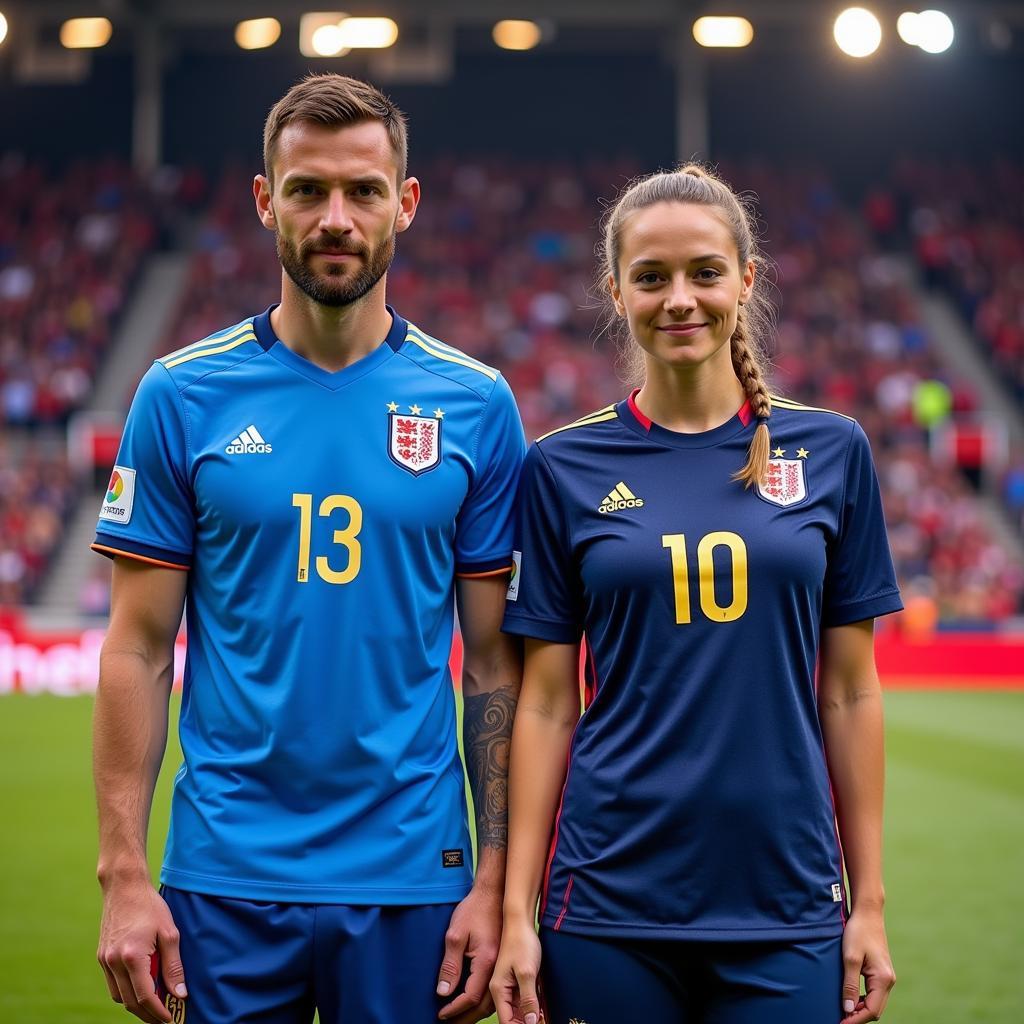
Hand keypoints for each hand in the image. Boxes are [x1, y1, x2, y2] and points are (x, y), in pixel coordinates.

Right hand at [97, 879, 185, 1023]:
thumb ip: (173, 966)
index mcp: (132, 957)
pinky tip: (140, 987)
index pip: (145, 996)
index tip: (170, 1019)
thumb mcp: (169, 933)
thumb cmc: (150, 906)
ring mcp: (104, 960)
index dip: (158, 1012)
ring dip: (135, 1005)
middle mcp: (114, 963)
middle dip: (147, 1014)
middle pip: (129, 1002)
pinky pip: (113, 984)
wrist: (124, 887)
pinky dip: (126, 991)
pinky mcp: (101, 956)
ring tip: (155, 1005)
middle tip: (164, 1018)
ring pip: (118, 996)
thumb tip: (180, 994)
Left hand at [436, 884, 501, 1021]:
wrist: (494, 893)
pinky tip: (474, 1002)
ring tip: (461, 1018)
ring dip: (476, 1012)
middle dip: (467, 1018)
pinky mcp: (502, 959)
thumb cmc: (474, 910)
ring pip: (493, 998)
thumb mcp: (455, 935)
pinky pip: (495, 988)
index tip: (442, 1014)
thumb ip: (450, 965)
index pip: (471, 996)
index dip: (455, 1008)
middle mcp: (498, 966)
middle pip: (485, 1004)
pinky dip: (485, 1000)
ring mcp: (502, 963)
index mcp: (486, 961)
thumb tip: (443, 992)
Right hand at [490, 915, 542, 1023]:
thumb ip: (528, 1000)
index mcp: (498, 991)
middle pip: (514, 1018)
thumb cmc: (521, 942)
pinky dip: (536, 1005)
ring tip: (547, 1017)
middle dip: (529, 1023)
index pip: (507, 1022)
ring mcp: (510, 985)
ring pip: (521, 1010)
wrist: (520, 920)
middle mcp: (502, 991)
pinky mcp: (519, 980)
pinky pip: (526, 999)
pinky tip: (546, 1009)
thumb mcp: (527, 972)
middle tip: (546, 1021)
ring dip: (534, 1016)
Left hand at [841, 908, 895, 1022]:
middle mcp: (888, 981)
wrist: (868, 913)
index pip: (871, 1010)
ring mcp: (886, 977)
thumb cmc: (858, 932)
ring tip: (841, 1010)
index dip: (855, 1019)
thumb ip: (849, 984)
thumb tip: (847, 1009)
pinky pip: (873, 994)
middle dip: (857, 1017)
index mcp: (883, 979)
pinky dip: (862, 1000)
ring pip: (874, 1003)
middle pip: (875, 1010)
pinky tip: (849, 998)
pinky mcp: (881, 973)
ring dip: (859, 1009)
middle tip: (838, 1019)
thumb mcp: (850, 958)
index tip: (839, 1023)